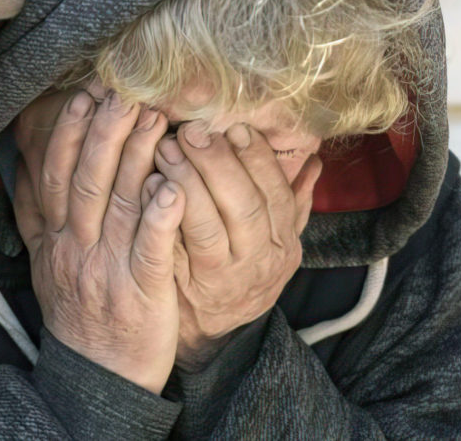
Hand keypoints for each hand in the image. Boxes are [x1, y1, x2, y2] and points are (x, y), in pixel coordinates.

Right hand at [13, 90, 181, 392]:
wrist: (97, 375)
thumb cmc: (79, 309)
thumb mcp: (45, 261)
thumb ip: (36, 213)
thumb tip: (23, 165)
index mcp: (55, 238)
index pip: (57, 175)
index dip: (68, 133)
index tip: (84, 95)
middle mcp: (76, 249)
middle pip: (86, 180)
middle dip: (104, 133)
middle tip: (124, 92)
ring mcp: (108, 270)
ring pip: (119, 206)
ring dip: (137, 159)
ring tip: (157, 120)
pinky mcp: (142, 293)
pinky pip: (150, 250)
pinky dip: (160, 217)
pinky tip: (173, 185)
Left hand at [154, 122, 321, 371]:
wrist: (211, 332)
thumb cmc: (239, 271)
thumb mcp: (274, 242)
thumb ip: (292, 202)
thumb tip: (313, 159)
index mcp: (283, 243)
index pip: (277, 194)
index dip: (257, 160)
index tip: (236, 128)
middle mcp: (258, 261)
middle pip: (245, 207)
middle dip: (218, 164)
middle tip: (192, 130)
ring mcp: (221, 276)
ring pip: (208, 227)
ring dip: (187, 182)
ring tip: (166, 148)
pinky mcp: (186, 287)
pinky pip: (176, 247)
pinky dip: (162, 213)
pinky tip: (147, 184)